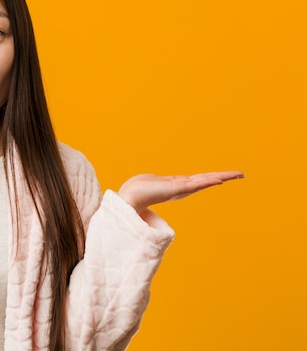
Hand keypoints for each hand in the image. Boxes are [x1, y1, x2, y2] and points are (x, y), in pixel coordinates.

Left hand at [117, 171, 243, 213]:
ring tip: (238, 174)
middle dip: (224, 176)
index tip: (226, 176)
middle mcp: (183, 188)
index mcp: (178, 185)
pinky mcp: (178, 190)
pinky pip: (197, 184)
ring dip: (223, 177)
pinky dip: (209, 182)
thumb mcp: (153, 181)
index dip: (213, 177)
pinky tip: (220, 180)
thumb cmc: (138, 189)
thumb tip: (157, 182)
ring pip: (206, 181)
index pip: (200, 180)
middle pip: (207, 180)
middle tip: (241, 174)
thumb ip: (159, 182)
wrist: (130, 196)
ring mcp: (182, 189)